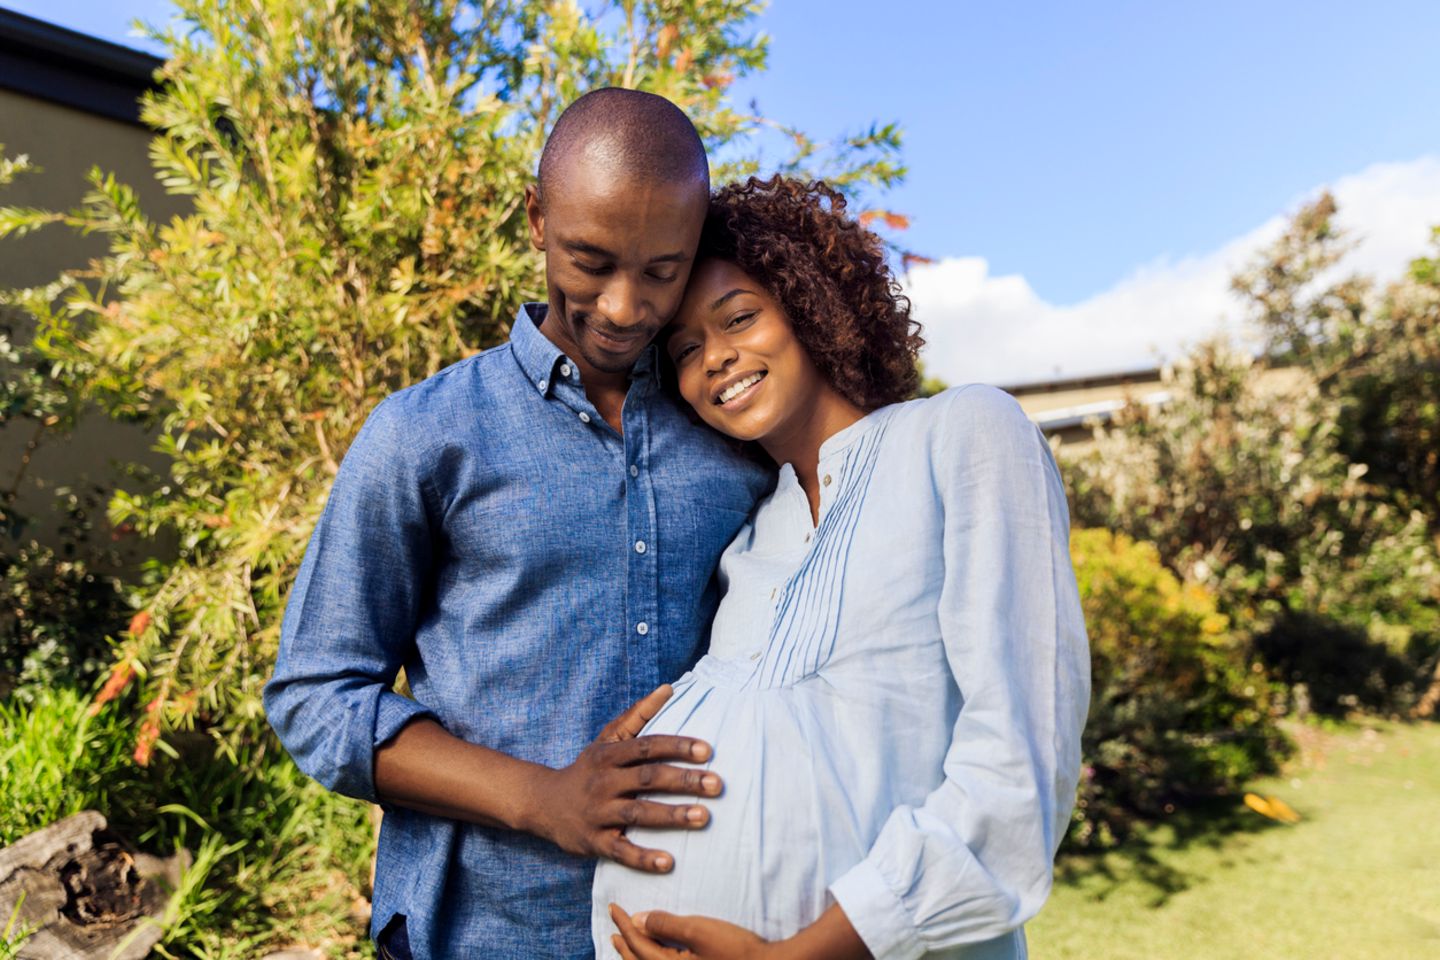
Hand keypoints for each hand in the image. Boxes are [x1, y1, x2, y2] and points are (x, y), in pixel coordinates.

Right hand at [525, 685, 721, 871]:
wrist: (543, 804)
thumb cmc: (588, 769)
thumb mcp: (607, 739)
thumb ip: (638, 715)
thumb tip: (668, 689)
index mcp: (609, 755)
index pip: (647, 747)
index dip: (676, 747)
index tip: (707, 751)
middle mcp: (603, 782)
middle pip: (647, 779)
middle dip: (683, 781)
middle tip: (717, 784)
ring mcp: (598, 813)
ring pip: (637, 814)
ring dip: (671, 816)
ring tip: (703, 817)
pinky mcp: (594, 842)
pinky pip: (620, 851)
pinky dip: (643, 858)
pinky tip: (668, 862)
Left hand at [609, 903, 774, 959]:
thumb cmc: (735, 950)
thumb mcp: (698, 931)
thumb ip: (666, 924)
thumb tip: (637, 920)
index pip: (637, 944)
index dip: (623, 924)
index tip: (612, 906)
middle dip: (624, 944)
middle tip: (613, 929)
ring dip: (634, 956)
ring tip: (625, 945)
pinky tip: (657, 957)